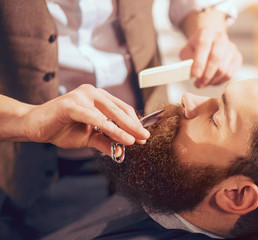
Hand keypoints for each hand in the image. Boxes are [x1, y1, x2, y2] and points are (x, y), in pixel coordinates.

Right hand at [23, 84, 149, 156]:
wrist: (35, 127)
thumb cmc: (61, 128)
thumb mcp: (89, 137)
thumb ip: (105, 142)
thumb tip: (120, 153)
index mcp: (98, 97)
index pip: (122, 108)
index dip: (134, 122)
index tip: (143, 136)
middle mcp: (92, 92)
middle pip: (120, 109)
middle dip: (134, 125)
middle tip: (145, 138)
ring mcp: (82, 96)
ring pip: (111, 113)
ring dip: (125, 128)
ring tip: (136, 140)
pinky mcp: (72, 104)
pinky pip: (96, 118)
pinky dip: (110, 129)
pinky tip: (121, 138)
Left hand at [180, 29, 241, 87]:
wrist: (211, 40)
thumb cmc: (196, 48)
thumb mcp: (187, 50)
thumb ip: (187, 60)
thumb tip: (193, 73)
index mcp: (206, 33)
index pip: (203, 46)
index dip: (199, 62)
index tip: (195, 76)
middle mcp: (220, 38)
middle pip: (216, 58)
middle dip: (206, 75)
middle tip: (198, 84)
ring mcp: (231, 48)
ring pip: (224, 69)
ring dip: (212, 80)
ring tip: (203, 83)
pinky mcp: (237, 57)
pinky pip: (229, 74)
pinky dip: (219, 81)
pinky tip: (212, 81)